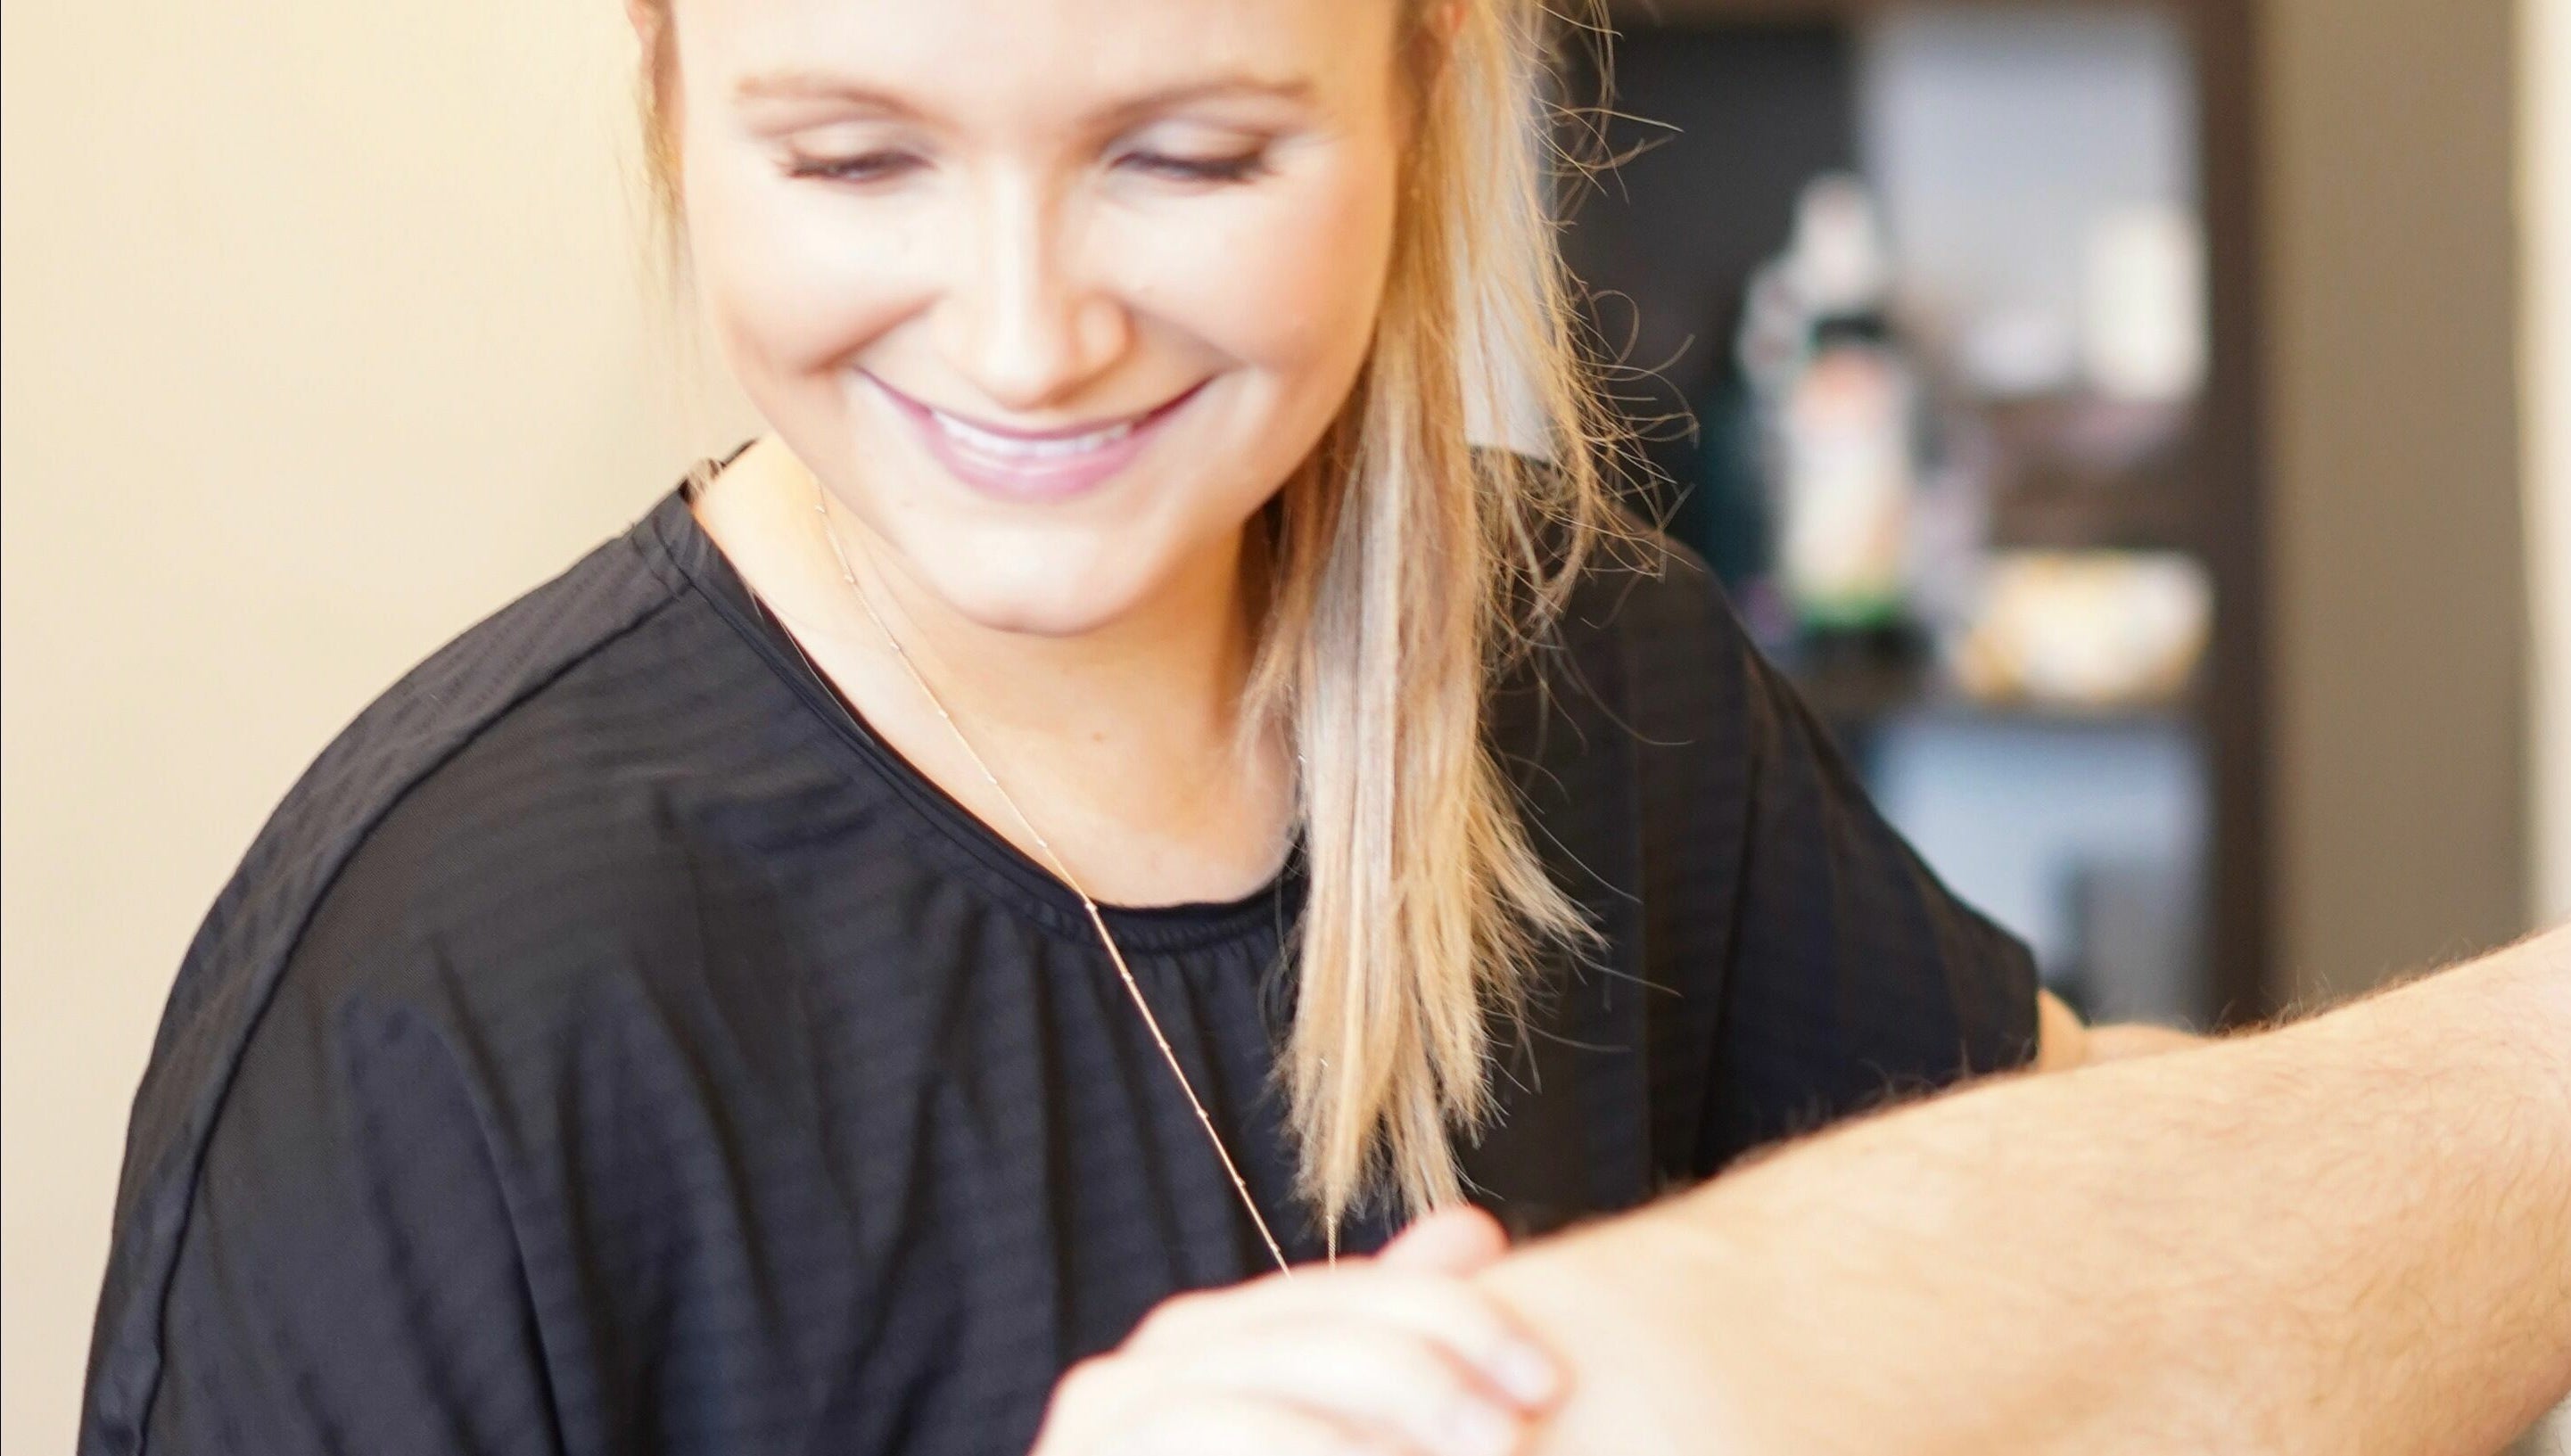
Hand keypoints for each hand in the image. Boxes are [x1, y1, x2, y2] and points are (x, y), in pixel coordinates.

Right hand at [1029, 1206, 1565, 1455]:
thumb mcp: (1324, 1435)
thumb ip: (1382, 1348)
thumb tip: (1477, 1230)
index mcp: (1204, 1340)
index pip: (1346, 1298)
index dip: (1456, 1320)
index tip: (1546, 1379)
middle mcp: (1140, 1369)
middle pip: (1307, 1337)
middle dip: (1422, 1377)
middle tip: (1510, 1436)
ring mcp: (1099, 1430)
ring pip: (1255, 1412)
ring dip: (1367, 1445)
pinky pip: (1210, 1449)